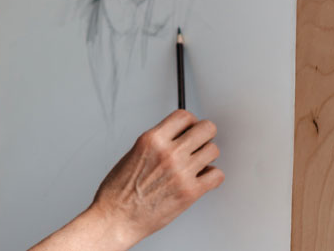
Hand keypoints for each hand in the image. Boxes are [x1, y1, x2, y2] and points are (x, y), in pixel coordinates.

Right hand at [89, 109, 223, 245]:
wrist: (117, 217)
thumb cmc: (119, 191)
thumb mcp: (133, 154)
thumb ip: (156, 143)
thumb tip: (175, 137)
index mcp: (151, 140)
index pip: (183, 116)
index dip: (189, 121)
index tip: (189, 127)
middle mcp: (169, 153)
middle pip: (205, 129)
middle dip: (204, 134)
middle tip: (199, 141)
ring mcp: (182, 172)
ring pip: (213, 150)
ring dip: (207, 155)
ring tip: (197, 162)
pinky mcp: (190, 192)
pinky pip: (217, 175)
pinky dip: (211, 176)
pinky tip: (200, 178)